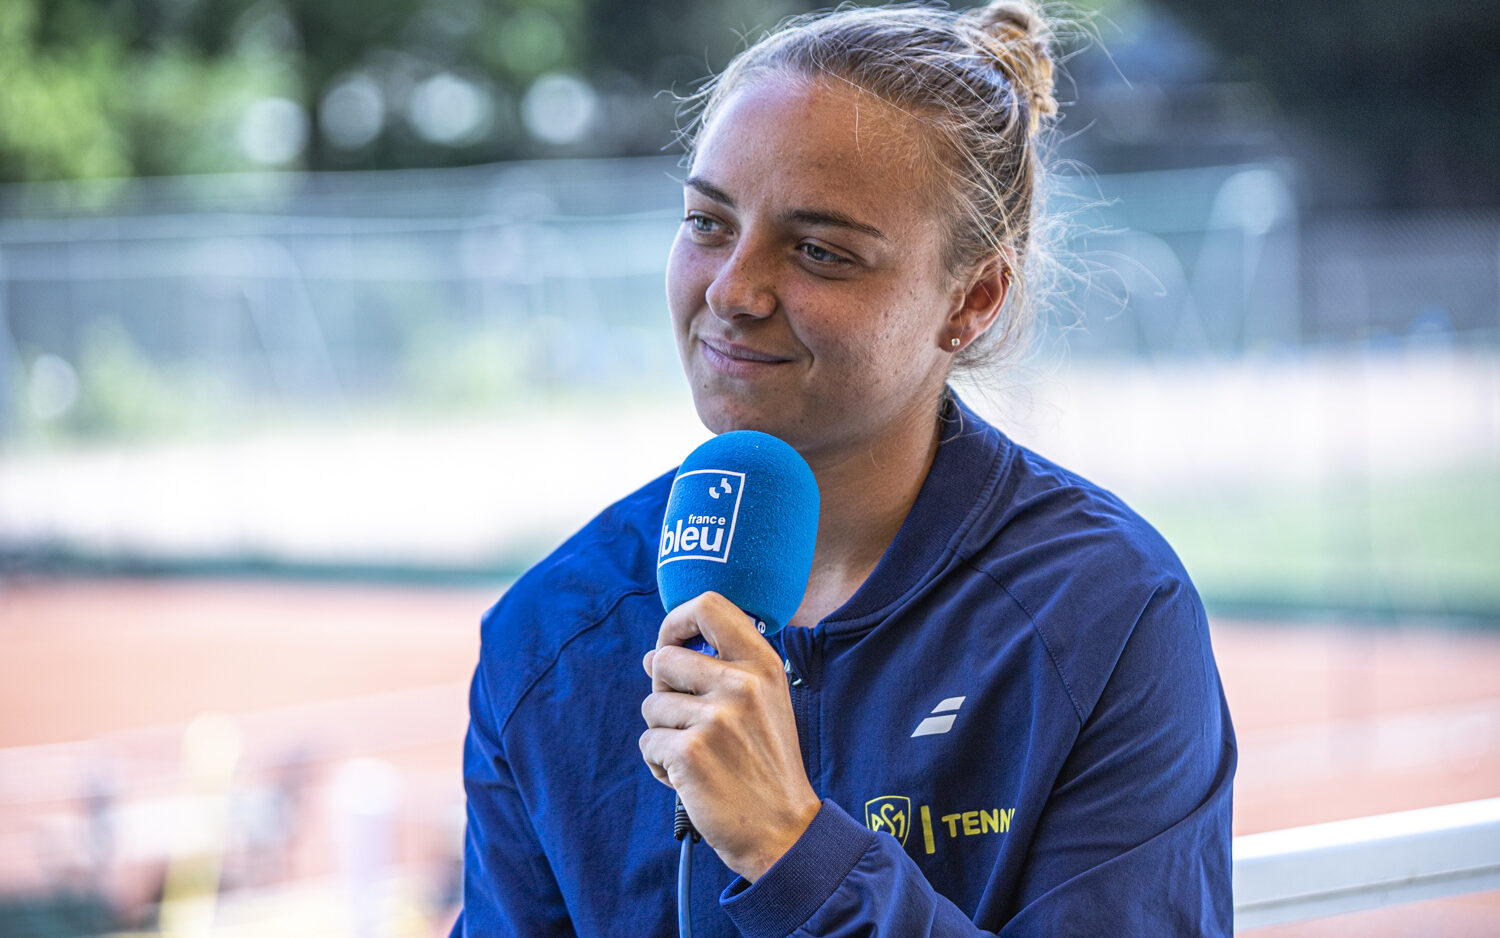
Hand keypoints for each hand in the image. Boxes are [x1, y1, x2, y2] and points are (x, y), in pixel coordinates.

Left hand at [639, 592, 820, 881]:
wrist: (783, 829)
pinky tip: (690, 779)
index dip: (676, 621)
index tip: (673, 644)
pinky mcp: (690, 752)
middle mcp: (741, 683)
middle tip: (688, 721)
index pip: (708, 606)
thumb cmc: (767, 764)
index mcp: (763, 664)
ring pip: (652, 706)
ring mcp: (715, 717)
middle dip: (663, 691)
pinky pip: (649, 743)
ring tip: (697, 757)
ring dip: (664, 734)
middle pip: (664, 658)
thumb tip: (655, 653)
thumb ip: (720, 669)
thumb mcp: (765, 702)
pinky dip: (660, 765)